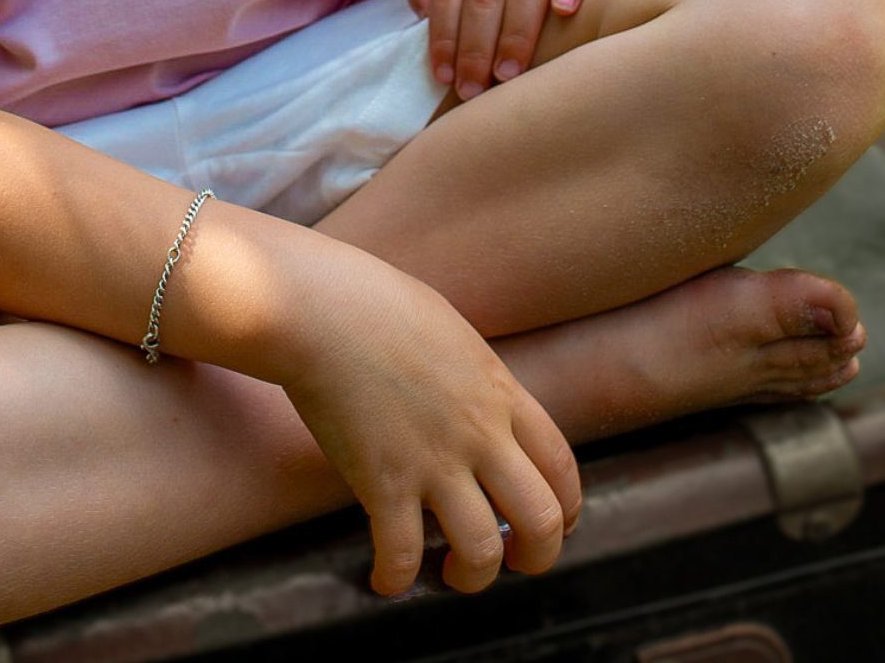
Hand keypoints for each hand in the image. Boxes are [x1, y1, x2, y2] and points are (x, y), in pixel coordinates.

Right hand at [280, 258, 580, 594]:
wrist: (319, 306)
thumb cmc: (376, 304)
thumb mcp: (452, 333)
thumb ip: (477, 378)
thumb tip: (484, 404)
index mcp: (499, 392)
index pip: (561, 466)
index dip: (565, 508)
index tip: (549, 524)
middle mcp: (478, 432)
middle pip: (542, 519)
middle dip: (536, 556)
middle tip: (511, 560)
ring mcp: (432, 460)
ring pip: (481, 551)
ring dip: (472, 576)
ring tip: (450, 569)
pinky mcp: (382, 481)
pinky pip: (402, 556)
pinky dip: (396, 580)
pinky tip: (385, 578)